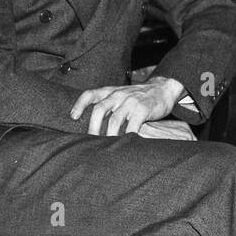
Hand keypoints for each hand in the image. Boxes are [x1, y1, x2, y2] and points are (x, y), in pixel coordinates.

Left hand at [69, 75, 184, 135]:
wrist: (162, 89)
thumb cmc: (138, 96)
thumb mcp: (120, 95)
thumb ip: (108, 105)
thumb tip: (93, 125)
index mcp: (110, 91)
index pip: (90, 94)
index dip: (79, 105)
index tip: (73, 117)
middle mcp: (118, 94)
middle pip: (99, 109)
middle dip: (93, 127)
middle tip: (90, 141)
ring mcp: (130, 101)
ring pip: (114, 120)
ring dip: (108, 135)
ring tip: (106, 147)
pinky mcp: (142, 109)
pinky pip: (133, 125)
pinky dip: (127, 135)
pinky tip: (125, 143)